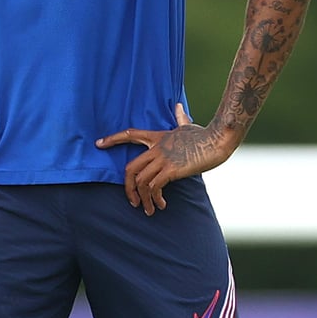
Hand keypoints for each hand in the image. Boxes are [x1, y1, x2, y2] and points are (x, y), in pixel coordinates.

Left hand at [94, 103, 233, 214]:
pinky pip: (154, 187)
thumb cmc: (205, 134)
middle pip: (130, 168)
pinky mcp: (172, 169)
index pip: (130, 134)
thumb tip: (178, 108)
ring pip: (140, 181)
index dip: (113, 139)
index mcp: (158, 136)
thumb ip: (180, 119)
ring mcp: (164, 159)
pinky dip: (155, 199)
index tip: (99, 144)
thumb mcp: (188, 125)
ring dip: (143, 199)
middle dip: (128, 188)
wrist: (218, 139)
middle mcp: (157, 148)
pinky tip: (162, 205)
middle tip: (133, 202)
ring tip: (150, 209)